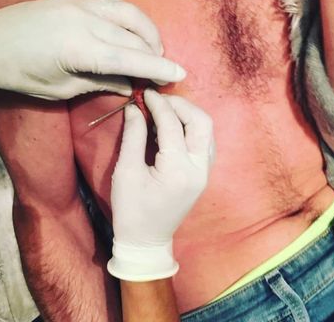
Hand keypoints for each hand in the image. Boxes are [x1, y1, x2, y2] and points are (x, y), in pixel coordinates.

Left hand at [0, 0, 185, 99]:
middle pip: (134, 36)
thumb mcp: (63, 89)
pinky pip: (114, 1)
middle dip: (156, 54)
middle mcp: (84, 19)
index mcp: (79, 48)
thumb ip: (101, 83)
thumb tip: (131, 86)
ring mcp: (80, 3)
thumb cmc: (23, 74)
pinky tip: (133, 29)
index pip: (129, 58)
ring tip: (154, 50)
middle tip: (164, 71)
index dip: (157, 68)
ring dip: (148, 32)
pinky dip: (130, 16)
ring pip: (129, 13)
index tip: (180, 74)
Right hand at [108, 89, 213, 280]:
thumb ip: (133, 136)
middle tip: (159, 100)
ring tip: (165, 109)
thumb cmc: (131, 210)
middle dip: (181, 105)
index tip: (145, 93)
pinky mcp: (203, 174)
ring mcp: (205, 172)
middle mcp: (199, 168)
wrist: (147, 240)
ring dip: (189, 114)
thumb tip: (136, 109)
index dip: (158, 104)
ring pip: (207, 130)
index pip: (172, 125)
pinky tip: (174, 126)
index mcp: (178, 169)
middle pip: (201, 122)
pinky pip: (205, 142)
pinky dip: (192, 128)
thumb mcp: (126, 172)